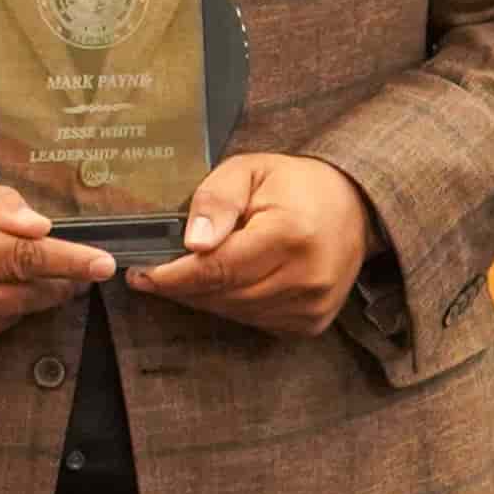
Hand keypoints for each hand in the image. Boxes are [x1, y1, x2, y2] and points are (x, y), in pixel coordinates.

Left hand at [125, 154, 372, 336]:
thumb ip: (216, 200)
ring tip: (188, 271)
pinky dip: (231, 305)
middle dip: (182, 286)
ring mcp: (312, 306)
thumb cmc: (294, 185)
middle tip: (153, 271)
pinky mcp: (311, 322)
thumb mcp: (248, 170)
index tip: (141, 273)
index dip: (173, 276)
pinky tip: (226, 282)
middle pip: (223, 295)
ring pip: (235, 313)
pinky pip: (254, 321)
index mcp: (290, 234)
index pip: (218, 268)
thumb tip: (193, 242)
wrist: (352, 206)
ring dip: (204, 297)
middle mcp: (306, 277)